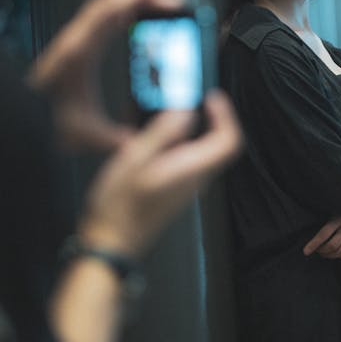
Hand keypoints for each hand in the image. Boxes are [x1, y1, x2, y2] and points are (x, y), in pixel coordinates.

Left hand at [27, 0, 186, 151]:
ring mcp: (78, 37)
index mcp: (79, 53)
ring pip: (108, 4)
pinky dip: (125, 7)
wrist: (26, 116)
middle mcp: (77, 39)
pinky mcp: (80, 41)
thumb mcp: (84, 133)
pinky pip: (104, 15)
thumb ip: (114, 139)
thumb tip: (141, 141)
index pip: (108, 14)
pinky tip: (140, 12)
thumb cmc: (48, 119)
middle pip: (113, 1)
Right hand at [77, 89, 241, 256]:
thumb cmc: (118, 207)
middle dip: (209, 116)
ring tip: (165, 113)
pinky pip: (188, 158)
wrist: (111, 242)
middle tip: (189, 100)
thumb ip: (162, 132)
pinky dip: (179, 141)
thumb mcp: (133, 158)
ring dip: (192, 127)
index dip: (226, 115)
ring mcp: (187, 185)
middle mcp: (194, 179)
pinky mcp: (176, 188)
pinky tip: (153, 136)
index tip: (211, 98)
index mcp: (189, 170)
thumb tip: (184, 111)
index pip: (228, 142)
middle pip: (219, 143)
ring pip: (203, 149)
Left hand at [303, 216, 340, 259]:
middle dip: (323, 251)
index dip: (314, 243)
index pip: (324, 233)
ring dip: (331, 255)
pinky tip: (338, 254)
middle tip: (318, 251)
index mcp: (339, 217)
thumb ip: (327, 222)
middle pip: (333, 244)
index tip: (305, 251)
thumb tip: (311, 237)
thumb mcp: (335, 211)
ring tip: (326, 254)